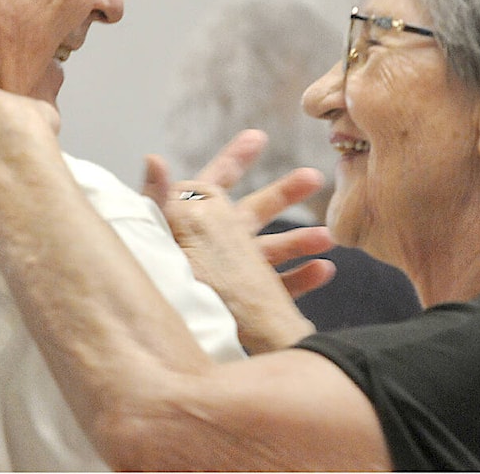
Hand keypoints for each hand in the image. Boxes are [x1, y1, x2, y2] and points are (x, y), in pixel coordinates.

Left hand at [142, 130, 335, 299]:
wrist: (158, 343)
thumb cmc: (151, 283)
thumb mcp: (155, 236)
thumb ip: (156, 198)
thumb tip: (153, 158)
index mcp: (192, 222)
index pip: (214, 181)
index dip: (235, 158)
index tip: (258, 136)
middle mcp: (213, 245)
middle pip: (253, 211)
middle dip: (284, 192)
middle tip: (314, 177)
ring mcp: (230, 276)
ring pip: (271, 250)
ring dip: (301, 240)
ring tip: (328, 237)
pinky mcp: (244, 308)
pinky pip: (276, 290)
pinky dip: (302, 278)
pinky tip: (323, 271)